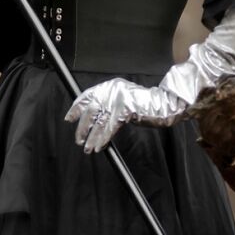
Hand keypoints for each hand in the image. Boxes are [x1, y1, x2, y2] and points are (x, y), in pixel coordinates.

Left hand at [64, 77, 186, 153]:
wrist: (165, 104)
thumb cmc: (145, 105)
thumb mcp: (123, 100)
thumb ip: (108, 104)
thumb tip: (91, 118)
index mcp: (110, 86)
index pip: (88, 95)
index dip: (77, 108)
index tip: (69, 119)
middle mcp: (112, 90)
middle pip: (91, 110)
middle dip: (83, 127)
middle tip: (79, 140)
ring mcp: (119, 99)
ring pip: (99, 121)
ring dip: (92, 137)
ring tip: (88, 148)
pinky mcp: (126, 109)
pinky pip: (110, 127)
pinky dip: (103, 138)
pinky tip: (99, 146)